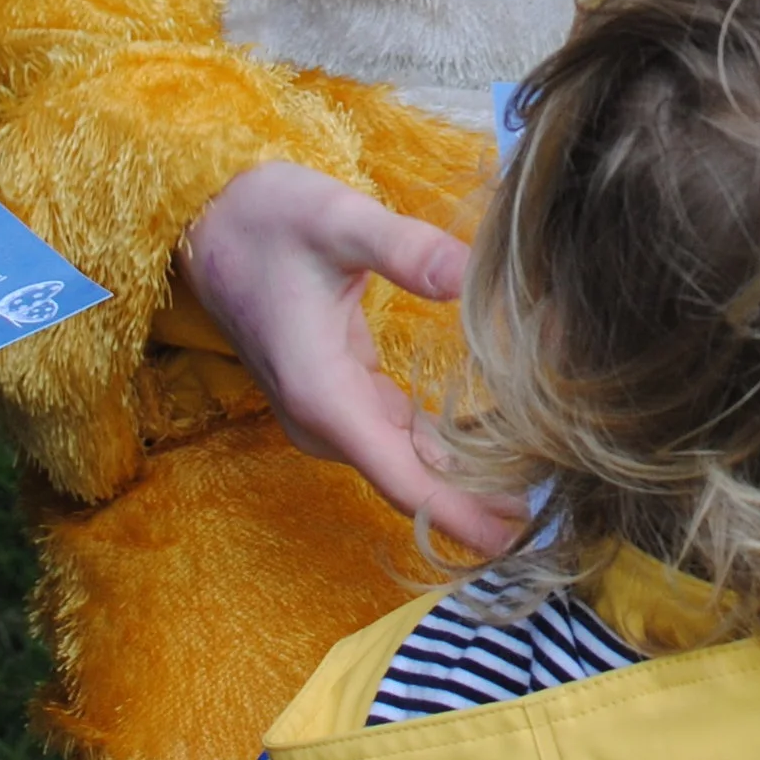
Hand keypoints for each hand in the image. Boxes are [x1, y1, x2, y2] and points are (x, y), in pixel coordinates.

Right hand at [183, 161, 513, 556]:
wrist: (208, 221)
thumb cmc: (267, 218)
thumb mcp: (336, 219)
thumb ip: (404, 247)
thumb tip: (466, 273)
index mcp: (322, 393)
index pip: (399, 477)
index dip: (455, 515)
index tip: (509, 541)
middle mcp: (323, 418)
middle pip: (409, 481)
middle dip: (475, 502)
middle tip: (552, 511)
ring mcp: (328, 412)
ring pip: (404, 462)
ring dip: (464, 478)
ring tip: (536, 484)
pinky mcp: (337, 396)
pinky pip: (397, 437)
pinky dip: (442, 447)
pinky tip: (493, 446)